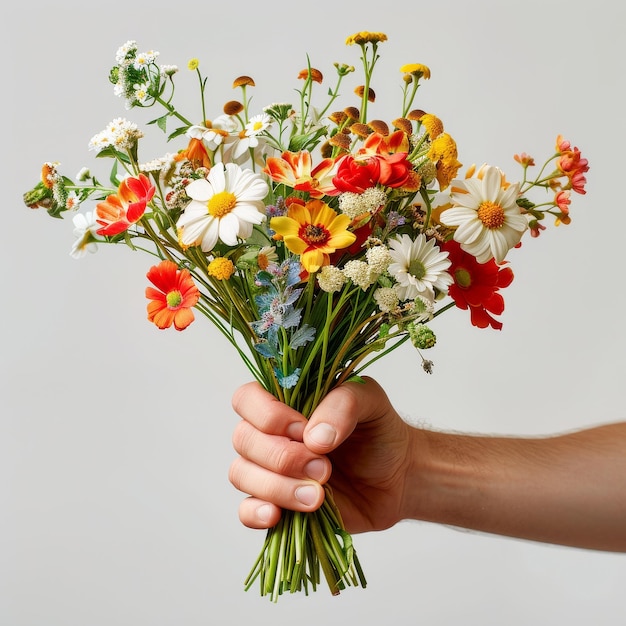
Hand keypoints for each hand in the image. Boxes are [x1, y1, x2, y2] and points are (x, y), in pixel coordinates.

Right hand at [229, 376, 416, 532]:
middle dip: (282, 457)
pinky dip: (255, 513)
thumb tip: (314, 437)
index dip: (267, 416)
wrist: (398, 476)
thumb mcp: (371, 401)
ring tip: (318, 496)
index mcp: (285, 402)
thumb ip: (344, 404)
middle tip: (324, 468)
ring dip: (277, 487)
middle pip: (243, 440)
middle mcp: (271, 434)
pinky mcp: (278, 503)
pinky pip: (246, 510)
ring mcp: (271, 470)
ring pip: (242, 474)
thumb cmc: (378, 431)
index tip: (304, 429)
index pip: (247, 399)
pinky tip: (277, 515)